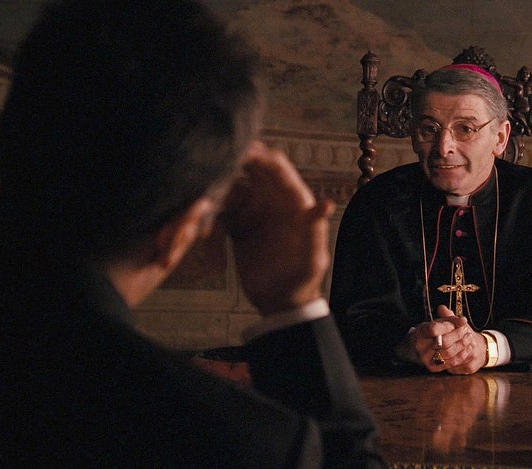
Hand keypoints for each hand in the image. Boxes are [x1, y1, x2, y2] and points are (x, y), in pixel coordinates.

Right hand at [221, 141, 334, 313]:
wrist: (281, 304)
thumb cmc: (302, 281)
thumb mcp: (311, 259)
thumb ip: (314, 230)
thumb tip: (325, 205)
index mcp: (293, 200)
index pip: (276, 165)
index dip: (258, 154)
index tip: (236, 153)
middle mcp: (272, 199)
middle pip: (248, 169)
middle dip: (227, 169)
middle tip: (207, 177)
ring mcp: (253, 210)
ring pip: (226, 191)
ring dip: (213, 204)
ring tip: (206, 235)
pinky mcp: (236, 225)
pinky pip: (216, 215)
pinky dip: (209, 230)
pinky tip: (215, 261)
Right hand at [411, 305, 486, 373]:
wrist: (424, 348)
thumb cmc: (435, 332)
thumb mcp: (440, 322)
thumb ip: (452, 320)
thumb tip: (463, 320)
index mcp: (420, 332)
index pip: (434, 329)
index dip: (447, 327)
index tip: (456, 324)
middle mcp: (420, 346)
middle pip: (443, 342)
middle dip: (457, 335)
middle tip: (466, 330)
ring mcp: (425, 358)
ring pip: (448, 352)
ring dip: (462, 345)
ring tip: (469, 338)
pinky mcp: (433, 367)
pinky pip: (451, 362)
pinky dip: (462, 355)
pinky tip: (468, 348)